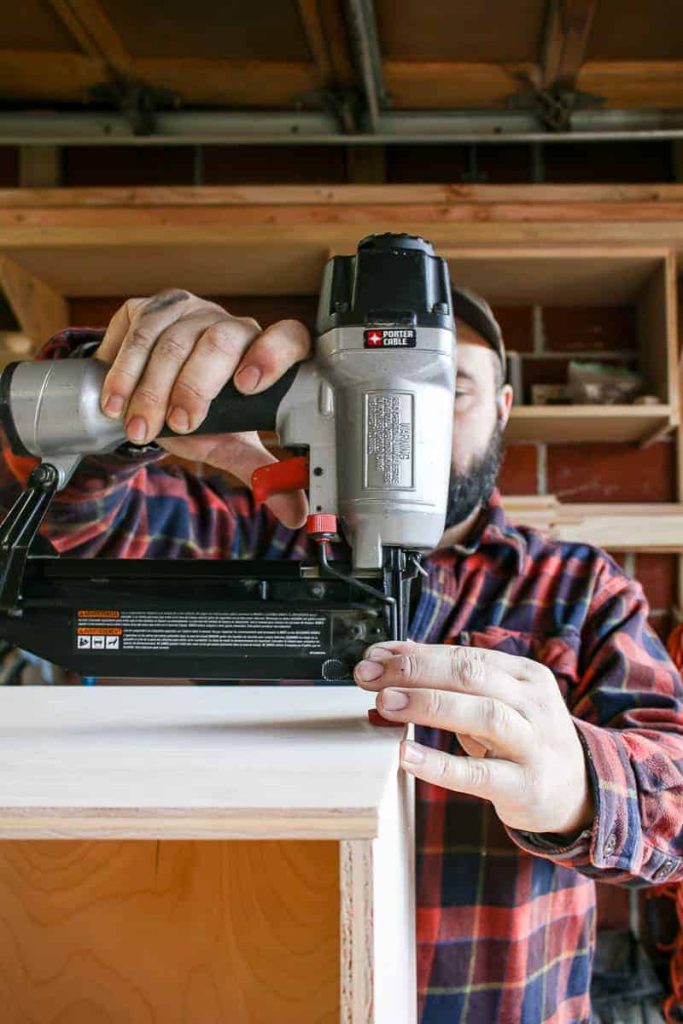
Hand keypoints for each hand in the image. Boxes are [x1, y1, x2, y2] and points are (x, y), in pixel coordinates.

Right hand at [94, 290, 310, 526]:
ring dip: (150, 388)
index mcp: (265, 353)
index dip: (272, 355)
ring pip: (171, 339)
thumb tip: (295, 512)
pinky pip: (137, 330)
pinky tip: (117, 401)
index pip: (287, 338)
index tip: (248, 385)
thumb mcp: (229, 444)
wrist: (155, 392)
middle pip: (219, 341)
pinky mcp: (153, 305)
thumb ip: (260, 473)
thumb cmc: (203, 415)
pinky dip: (123, 371)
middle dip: (194, 387)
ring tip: (140, 427)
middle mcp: (233, 325)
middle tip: (178, 425)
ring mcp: (192, 310)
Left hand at [354, 640, 593, 837]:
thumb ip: (451, 679)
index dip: (416, 654)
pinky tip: (407, 754)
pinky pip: (480, 772)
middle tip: (371, 677)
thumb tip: (391, 654)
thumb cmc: (525, 738)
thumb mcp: (498, 701)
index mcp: (525, 675)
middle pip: (471, 676)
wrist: (579, 791)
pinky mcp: (525, 786)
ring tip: (386, 703)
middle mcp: (533, 704)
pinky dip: (440, 763)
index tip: (375, 657)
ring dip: (428, 704)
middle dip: (415, 671)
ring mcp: (533, 745)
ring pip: (483, 714)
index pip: (464, 656)